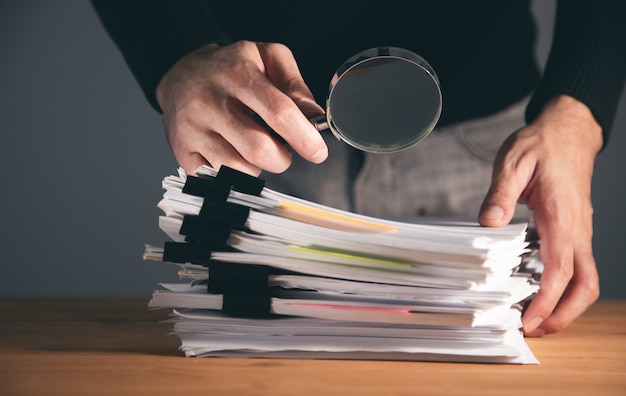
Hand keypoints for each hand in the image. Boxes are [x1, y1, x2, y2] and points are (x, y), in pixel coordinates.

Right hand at [156, 41, 327, 175]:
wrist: (180, 74)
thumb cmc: (231, 68)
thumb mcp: (267, 57)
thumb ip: (295, 83)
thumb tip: (314, 115)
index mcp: (237, 75)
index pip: (278, 112)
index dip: (304, 137)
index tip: (318, 151)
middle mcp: (210, 102)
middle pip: (259, 149)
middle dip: (282, 158)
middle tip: (282, 150)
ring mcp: (193, 129)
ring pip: (239, 169)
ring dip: (258, 169)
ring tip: (255, 151)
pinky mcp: (182, 152)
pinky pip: (218, 179)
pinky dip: (235, 176)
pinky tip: (235, 157)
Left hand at [479, 95, 601, 335]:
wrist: (568, 130)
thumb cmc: (542, 145)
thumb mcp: (513, 162)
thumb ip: (499, 194)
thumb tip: (489, 224)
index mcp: (562, 217)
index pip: (560, 269)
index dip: (547, 300)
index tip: (530, 321)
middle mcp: (577, 229)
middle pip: (584, 285)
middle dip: (564, 314)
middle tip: (535, 331)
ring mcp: (579, 231)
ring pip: (585, 279)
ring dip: (566, 304)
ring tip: (537, 318)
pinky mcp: (574, 230)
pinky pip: (577, 266)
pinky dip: (564, 287)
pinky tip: (540, 291)